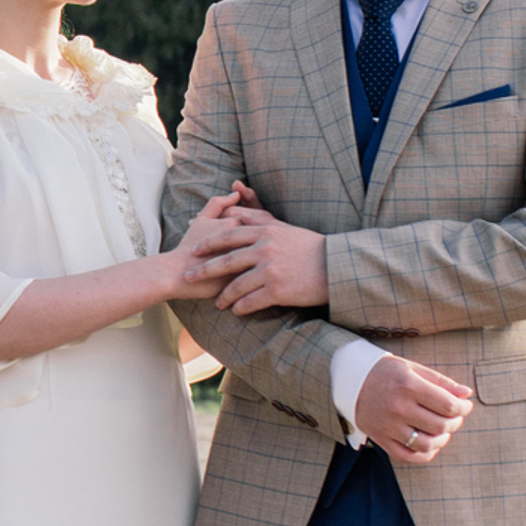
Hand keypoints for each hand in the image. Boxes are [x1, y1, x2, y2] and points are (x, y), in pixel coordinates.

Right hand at [163, 207, 263, 291]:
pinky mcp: (246, 279)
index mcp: (237, 224)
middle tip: (267, 242)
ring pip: (267, 256)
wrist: (178, 274)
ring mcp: (248, 261)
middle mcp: (246, 241)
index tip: (262, 227)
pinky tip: (262, 273)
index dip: (265, 220)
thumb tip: (235, 194)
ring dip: (268, 255)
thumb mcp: (202, 220)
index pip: (262, 217)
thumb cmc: (190, 245)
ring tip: (264, 256)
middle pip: (268, 237)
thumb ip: (218, 203)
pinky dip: (264, 271)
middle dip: (268, 238)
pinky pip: (262, 274)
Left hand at [195, 211, 328, 313]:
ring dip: (224, 296)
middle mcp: (264, 249)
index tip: (194, 251)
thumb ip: (260, 221)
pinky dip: (240, 307)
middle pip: (225, 261)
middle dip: (203, 270)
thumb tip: (236, 214)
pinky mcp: (277, 290)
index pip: (229, 236)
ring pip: (236, 285)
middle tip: (188, 277)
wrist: (337, 266)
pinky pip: (251, 301)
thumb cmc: (311, 247)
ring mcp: (270, 270)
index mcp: (265, 232)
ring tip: (217, 304)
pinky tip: (235, 311)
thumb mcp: (285, 229)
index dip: (208, 244)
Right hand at [353, 355, 473, 464]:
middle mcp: (398, 407)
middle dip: (455, 422)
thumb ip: (440, 381)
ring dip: (443, 439)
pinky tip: (430, 444)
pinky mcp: (380, 438)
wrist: (348, 380)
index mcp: (408, 385)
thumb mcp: (412, 368)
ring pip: (427, 444)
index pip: (448, 405)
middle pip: (440, 425)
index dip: (463, 408)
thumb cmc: (385, 372)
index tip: (465, 405)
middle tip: (455, 416)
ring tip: (443, 430)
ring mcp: (388, 425)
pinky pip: (408, 456)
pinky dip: (425, 454)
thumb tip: (467, 394)